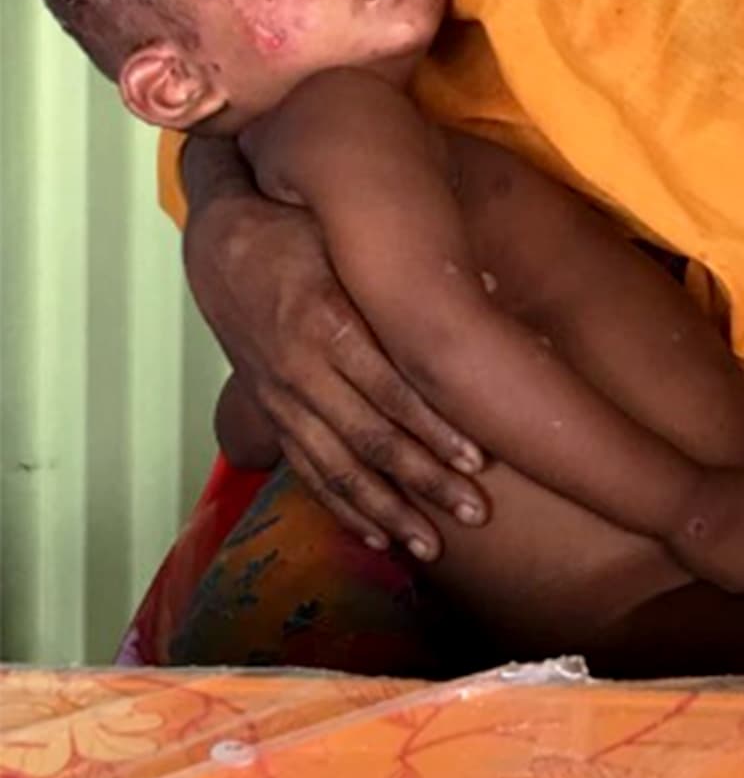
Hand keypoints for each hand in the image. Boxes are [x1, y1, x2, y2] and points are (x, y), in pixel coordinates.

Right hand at [183, 186, 489, 560]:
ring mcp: (283, 399)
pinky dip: (342, 508)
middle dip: (425, 480)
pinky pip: (308, 471)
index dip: (435, 426)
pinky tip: (376, 537)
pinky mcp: (273, 415)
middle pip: (370, 438)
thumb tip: (489, 280)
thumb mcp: (347, 236)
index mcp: (326, 322)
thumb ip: (406, 269)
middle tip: (475, 513)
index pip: (389, 387)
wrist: (219, 245)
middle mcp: (301, 371)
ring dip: (387, 511)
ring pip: (338, 468)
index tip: (479, 458)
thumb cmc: (298, 232)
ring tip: (432, 545)